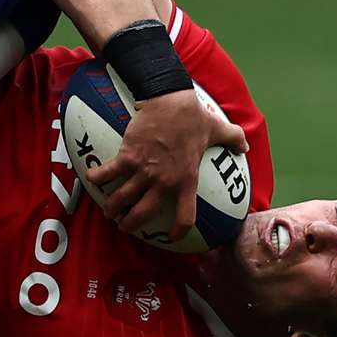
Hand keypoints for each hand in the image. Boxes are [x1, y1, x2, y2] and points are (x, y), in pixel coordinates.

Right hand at [85, 89, 247, 239]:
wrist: (170, 100)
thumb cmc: (193, 115)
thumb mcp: (217, 129)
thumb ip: (233, 139)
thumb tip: (245, 146)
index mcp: (186, 180)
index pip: (185, 215)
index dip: (178, 231)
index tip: (171, 237)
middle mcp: (164, 181)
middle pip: (143, 214)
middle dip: (131, 224)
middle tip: (124, 224)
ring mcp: (144, 170)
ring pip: (122, 199)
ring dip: (112, 208)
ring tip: (108, 210)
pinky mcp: (127, 156)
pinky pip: (108, 173)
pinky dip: (96, 178)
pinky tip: (91, 179)